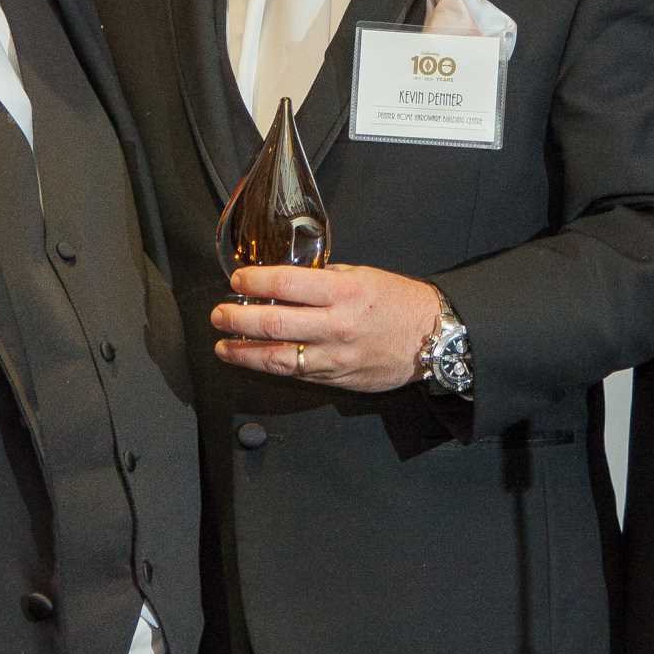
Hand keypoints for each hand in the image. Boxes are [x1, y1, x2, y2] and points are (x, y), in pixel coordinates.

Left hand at [213, 264, 443, 392]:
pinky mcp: (337, 378)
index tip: (237, 280)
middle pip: (274, 323)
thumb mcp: (363, 275)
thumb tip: (285, 281)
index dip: (254, 281)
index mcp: (344, 291)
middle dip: (238, 318)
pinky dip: (269, 366)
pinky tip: (254, 360)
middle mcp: (336, 325)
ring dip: (244, 351)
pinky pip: (296, 373)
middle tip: (219, 314)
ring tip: (223, 346)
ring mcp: (335, 356)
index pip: (286, 284)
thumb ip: (324, 279)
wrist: (434, 337)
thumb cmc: (398, 301)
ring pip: (278, 357)